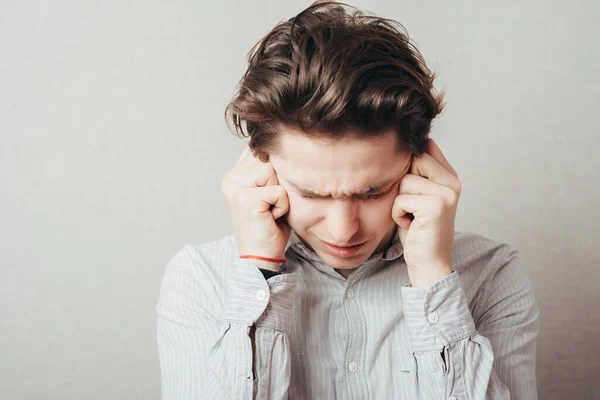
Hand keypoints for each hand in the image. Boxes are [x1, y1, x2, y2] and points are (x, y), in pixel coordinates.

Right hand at [221, 146, 290, 270]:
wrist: (261, 257)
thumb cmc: (269, 226)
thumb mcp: (267, 193)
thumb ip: (267, 172)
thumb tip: (282, 149)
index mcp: (233, 177)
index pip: (257, 152)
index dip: (272, 169)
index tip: (270, 193)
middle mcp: (230, 181)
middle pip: (267, 159)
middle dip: (277, 182)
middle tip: (271, 205)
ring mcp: (235, 189)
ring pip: (272, 171)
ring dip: (280, 193)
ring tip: (271, 209)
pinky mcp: (246, 200)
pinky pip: (278, 191)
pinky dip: (282, 206)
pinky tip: (272, 217)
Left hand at [391, 138, 460, 288]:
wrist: (428, 263)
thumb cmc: (416, 230)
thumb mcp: (415, 196)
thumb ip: (414, 173)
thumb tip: (396, 145)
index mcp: (449, 176)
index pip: (426, 146)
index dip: (408, 158)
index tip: (405, 180)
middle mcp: (452, 182)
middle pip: (412, 160)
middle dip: (401, 184)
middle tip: (410, 206)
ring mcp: (447, 193)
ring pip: (404, 180)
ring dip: (398, 201)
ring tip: (411, 216)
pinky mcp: (436, 206)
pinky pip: (400, 199)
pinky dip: (397, 214)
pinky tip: (410, 225)